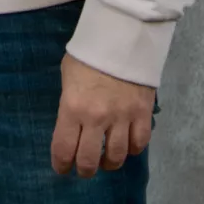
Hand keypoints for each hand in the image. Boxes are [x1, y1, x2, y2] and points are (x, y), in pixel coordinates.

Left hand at [50, 53, 154, 177]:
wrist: (122, 34)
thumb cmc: (89, 52)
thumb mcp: (68, 74)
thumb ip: (69, 102)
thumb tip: (71, 124)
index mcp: (73, 107)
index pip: (63, 150)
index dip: (61, 164)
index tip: (62, 167)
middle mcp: (97, 118)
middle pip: (89, 161)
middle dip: (84, 169)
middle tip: (84, 166)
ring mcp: (122, 117)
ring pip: (116, 158)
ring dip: (109, 163)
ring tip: (105, 158)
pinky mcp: (142, 113)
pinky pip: (139, 144)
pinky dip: (132, 149)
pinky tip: (126, 144)